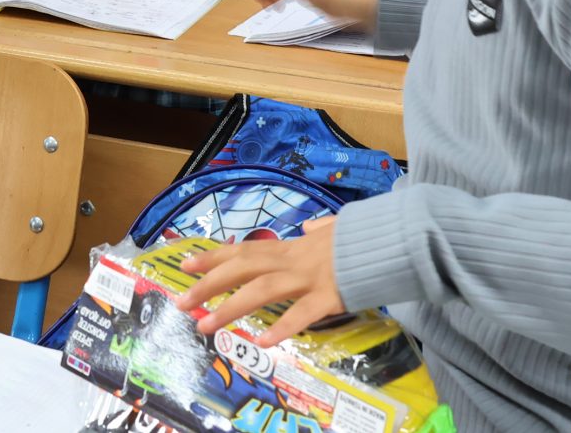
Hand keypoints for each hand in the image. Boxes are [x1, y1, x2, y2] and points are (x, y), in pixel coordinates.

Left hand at [173, 217, 344, 343]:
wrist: (389, 240)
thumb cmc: (359, 239)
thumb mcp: (333, 230)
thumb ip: (317, 230)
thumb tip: (310, 227)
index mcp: (289, 248)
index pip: (243, 251)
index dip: (213, 257)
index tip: (185, 265)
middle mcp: (292, 261)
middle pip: (242, 269)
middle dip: (208, 285)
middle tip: (181, 303)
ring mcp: (309, 279)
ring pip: (262, 291)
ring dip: (231, 308)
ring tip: (206, 325)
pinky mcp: (329, 297)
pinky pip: (302, 315)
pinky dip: (282, 327)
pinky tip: (263, 342)